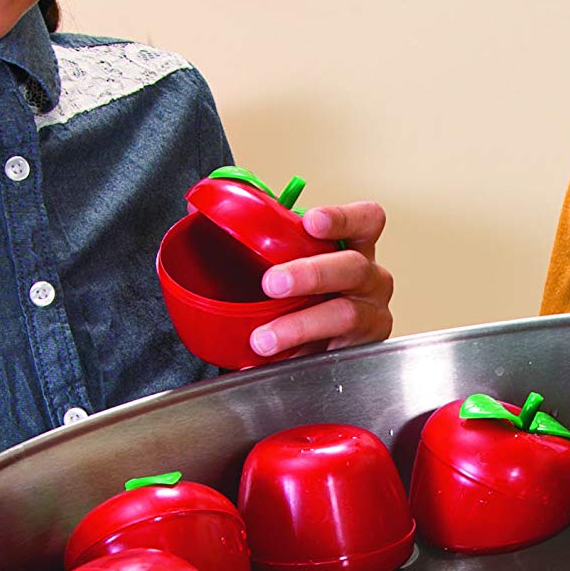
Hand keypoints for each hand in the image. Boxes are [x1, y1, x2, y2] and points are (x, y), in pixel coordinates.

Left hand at [249, 201, 394, 357]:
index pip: (366, 220)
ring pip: (345, 315)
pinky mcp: (358, 351)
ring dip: (300, 325)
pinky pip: (331, 356)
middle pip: (353, 267)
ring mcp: (369, 316)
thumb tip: (199, 208)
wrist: (315, 343)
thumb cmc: (306, 292)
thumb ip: (262, 237)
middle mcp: (369, 279)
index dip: (343, 218)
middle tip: (272, 283)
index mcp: (355, 247)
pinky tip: (273, 362)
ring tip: (264, 338)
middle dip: (312, 273)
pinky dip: (297, 359)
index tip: (311, 222)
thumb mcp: (290, 260)